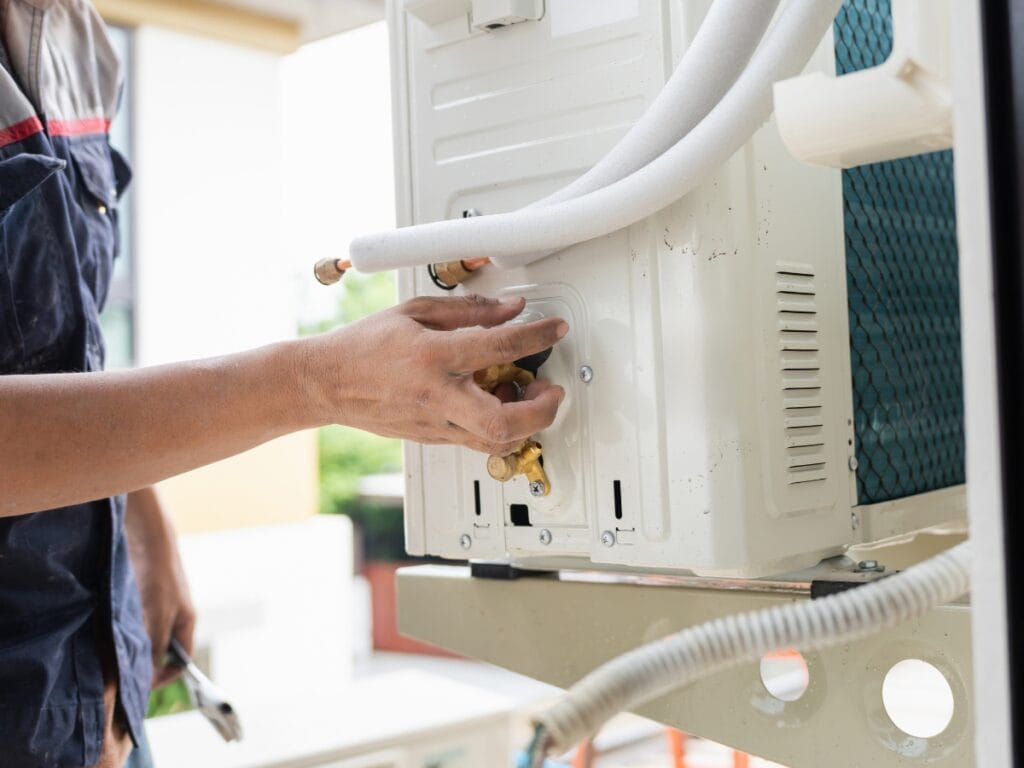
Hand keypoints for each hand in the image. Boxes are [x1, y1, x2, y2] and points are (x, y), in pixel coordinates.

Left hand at [125, 487, 196, 688]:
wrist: (147, 535)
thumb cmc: (158, 575)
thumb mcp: (158, 615)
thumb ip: (156, 644)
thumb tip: (152, 673)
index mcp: (186, 621)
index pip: (180, 659)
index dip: (164, 675)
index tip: (141, 687)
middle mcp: (173, 615)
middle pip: (159, 649)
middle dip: (142, 660)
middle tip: (119, 669)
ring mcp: (157, 603)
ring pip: (143, 635)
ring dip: (129, 643)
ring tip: (110, 648)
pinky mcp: (140, 593)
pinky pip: (132, 619)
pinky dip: (121, 627)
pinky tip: (107, 625)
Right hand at [306, 294, 567, 454]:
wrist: (329, 382)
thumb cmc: (365, 346)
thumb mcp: (416, 311)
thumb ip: (469, 311)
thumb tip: (510, 310)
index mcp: (433, 356)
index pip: (499, 346)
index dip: (536, 335)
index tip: (554, 328)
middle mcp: (437, 396)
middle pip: (505, 421)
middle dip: (542, 410)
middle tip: (552, 390)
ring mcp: (436, 423)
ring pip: (496, 441)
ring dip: (526, 423)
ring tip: (527, 396)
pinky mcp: (434, 437)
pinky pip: (478, 441)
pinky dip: (500, 427)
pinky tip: (496, 402)